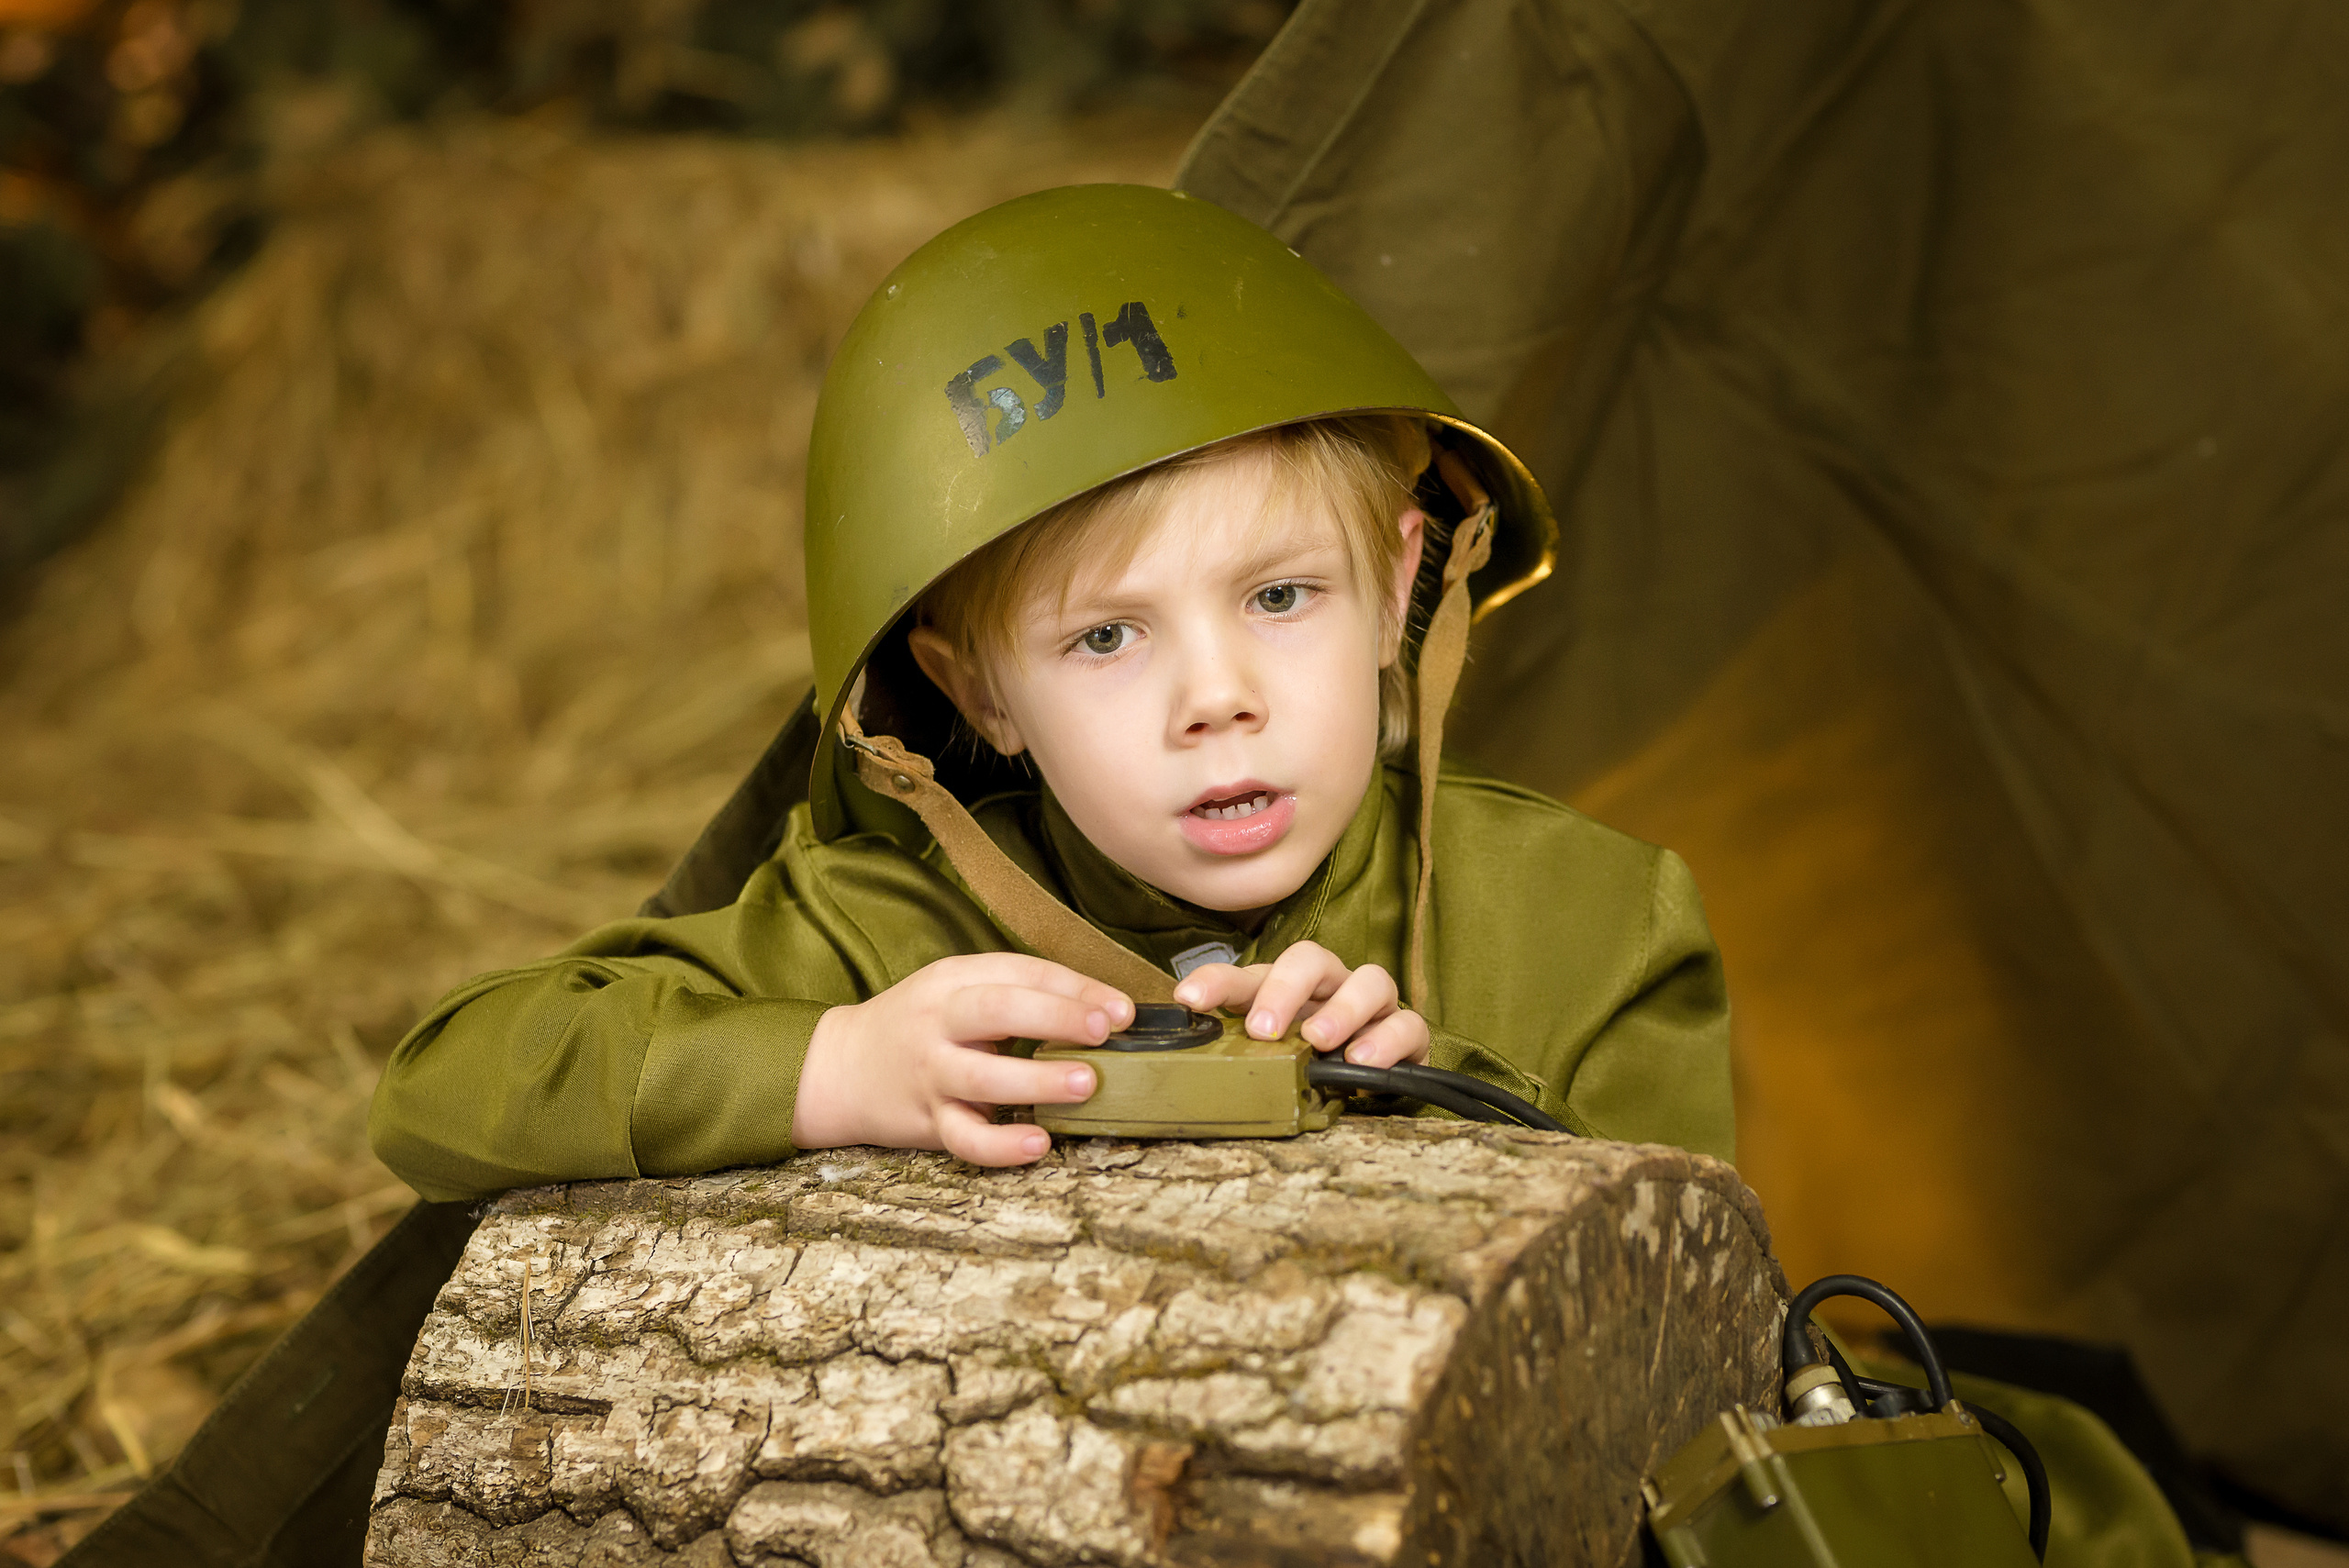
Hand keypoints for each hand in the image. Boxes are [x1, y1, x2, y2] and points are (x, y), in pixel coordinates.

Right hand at [792, 954, 1132, 1166]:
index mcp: (954, 980)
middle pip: (998, 1008)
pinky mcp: (926, 1122)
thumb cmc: (918, 1026)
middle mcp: (940, 1022)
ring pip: (983, 1076)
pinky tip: (1039, 1144)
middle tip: (1106, 1030)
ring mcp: (931, 1073)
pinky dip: (1001, 1145)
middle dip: (1056, 1016)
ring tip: (1088, 1084)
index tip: (1122, 1009)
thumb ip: (1016, 992)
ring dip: (1038, 1079)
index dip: (1075, 987)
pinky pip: (964, 1137)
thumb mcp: (956, 990)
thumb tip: (1101, 1008)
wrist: (840, 1069)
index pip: (1020, 972)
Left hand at [1172, 940, 1428, 1067]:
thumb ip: (1233, 1054)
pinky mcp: (1407, 1036)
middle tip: (1264, 1029)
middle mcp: (1329, 988)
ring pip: (1370, 981)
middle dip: (1285, 989)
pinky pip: (1408, 1025)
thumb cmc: (1309, 1069)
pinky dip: (1386, 1040)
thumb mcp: (1267, 1062)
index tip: (1188, 999)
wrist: (1369, 1095)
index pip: (1247, 975)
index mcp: (1285, 991)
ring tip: (1319, 1040)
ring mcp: (1372, 1008)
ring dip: (1343, 1009)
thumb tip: (1187, 1058)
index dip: (1217, 982)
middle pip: (1311, 959)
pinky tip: (1362, 1063)